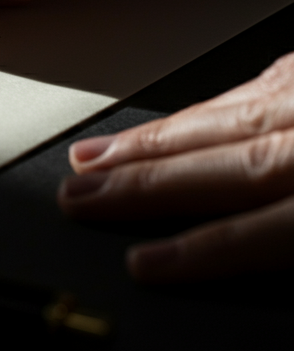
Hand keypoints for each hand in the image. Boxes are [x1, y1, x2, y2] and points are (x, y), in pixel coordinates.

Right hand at [59, 53, 293, 280]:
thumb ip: (293, 240)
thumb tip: (250, 262)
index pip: (261, 233)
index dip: (198, 252)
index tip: (142, 264)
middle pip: (221, 167)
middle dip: (139, 184)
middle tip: (78, 196)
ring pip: (218, 118)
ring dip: (146, 141)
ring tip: (92, 155)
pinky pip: (245, 85)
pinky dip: (197, 108)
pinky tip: (168, 118)